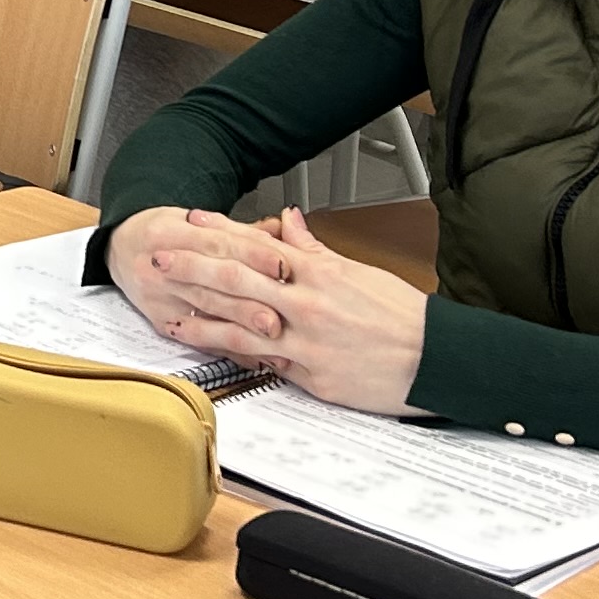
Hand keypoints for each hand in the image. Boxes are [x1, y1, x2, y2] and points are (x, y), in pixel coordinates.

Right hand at [108, 205, 292, 345]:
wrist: (121, 249)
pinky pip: (198, 339)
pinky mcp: (160, 320)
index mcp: (170, 232)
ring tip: (274, 339)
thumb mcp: (195, 221)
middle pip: (210, 283)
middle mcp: (160, 265)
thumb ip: (241, 230)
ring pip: (206, 312)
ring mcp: (159, 296)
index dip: (252, 254)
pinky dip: (229, 349)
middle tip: (280, 313)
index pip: (217, 243)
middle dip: (248, 300)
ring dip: (243, 327)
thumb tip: (283, 229)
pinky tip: (254, 356)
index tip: (283, 265)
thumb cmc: (164, 234)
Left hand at [135, 208, 431, 412]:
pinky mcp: (313, 377)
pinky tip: (210, 354)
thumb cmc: (404, 316)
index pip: (258, 246)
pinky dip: (235, 358)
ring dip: (199, 321)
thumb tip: (288, 222)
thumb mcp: (359, 271)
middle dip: (193, 268)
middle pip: (236, 281)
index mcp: (320, 273)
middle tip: (159, 258)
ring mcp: (308, 343)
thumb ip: (316, 249)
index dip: (219, 232)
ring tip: (167, 315)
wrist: (439, 357)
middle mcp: (308, 305)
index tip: (191, 221)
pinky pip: (265, 365)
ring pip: (240, 328)